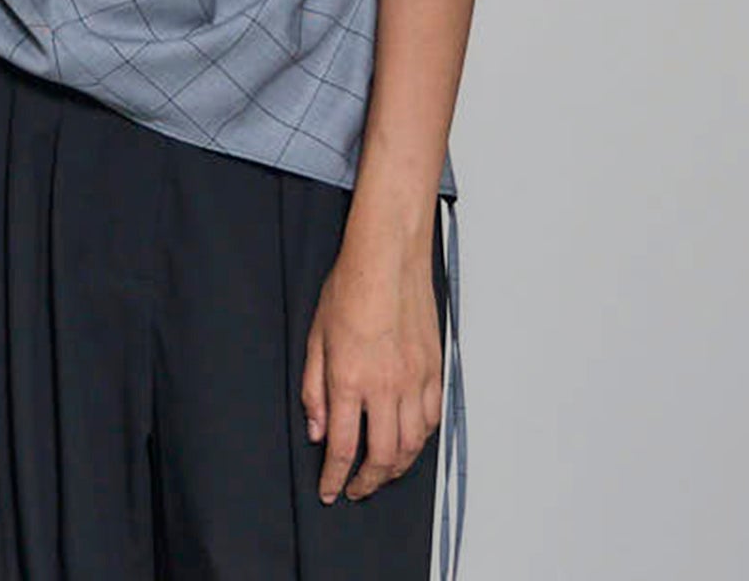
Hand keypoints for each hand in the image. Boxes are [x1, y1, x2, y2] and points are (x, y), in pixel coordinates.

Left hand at [300, 232, 442, 504]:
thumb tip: (317, 430)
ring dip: (396, 468)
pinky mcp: (434, 369)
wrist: (388, 259)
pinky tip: (408, 441)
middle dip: (368, 483)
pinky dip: (420, 440)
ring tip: (381, 472)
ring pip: (412, 445)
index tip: (329, 490)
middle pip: (383, 457)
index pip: (342, 446)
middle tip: (356, 489)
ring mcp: (415, 379)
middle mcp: (385, 385)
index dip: (334, 477)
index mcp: (349, 378)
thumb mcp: (315, 337)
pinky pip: (432, 419)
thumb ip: (314, 389)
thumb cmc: (349, 288)